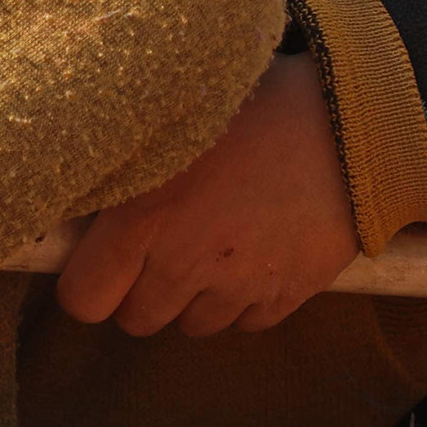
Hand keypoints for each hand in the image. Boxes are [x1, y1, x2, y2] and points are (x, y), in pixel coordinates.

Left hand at [55, 52, 359, 335]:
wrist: (350, 119)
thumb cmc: (253, 102)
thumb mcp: (170, 118)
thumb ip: (122, 164)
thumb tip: (76, 185)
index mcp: (143, 219)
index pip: (83, 299)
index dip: (88, 280)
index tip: (102, 256)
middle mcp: (184, 264)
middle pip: (136, 320)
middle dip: (140, 289)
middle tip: (160, 243)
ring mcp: (239, 287)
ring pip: (193, 324)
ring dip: (193, 295)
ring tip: (213, 240)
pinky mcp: (287, 296)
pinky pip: (248, 321)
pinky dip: (246, 297)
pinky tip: (255, 248)